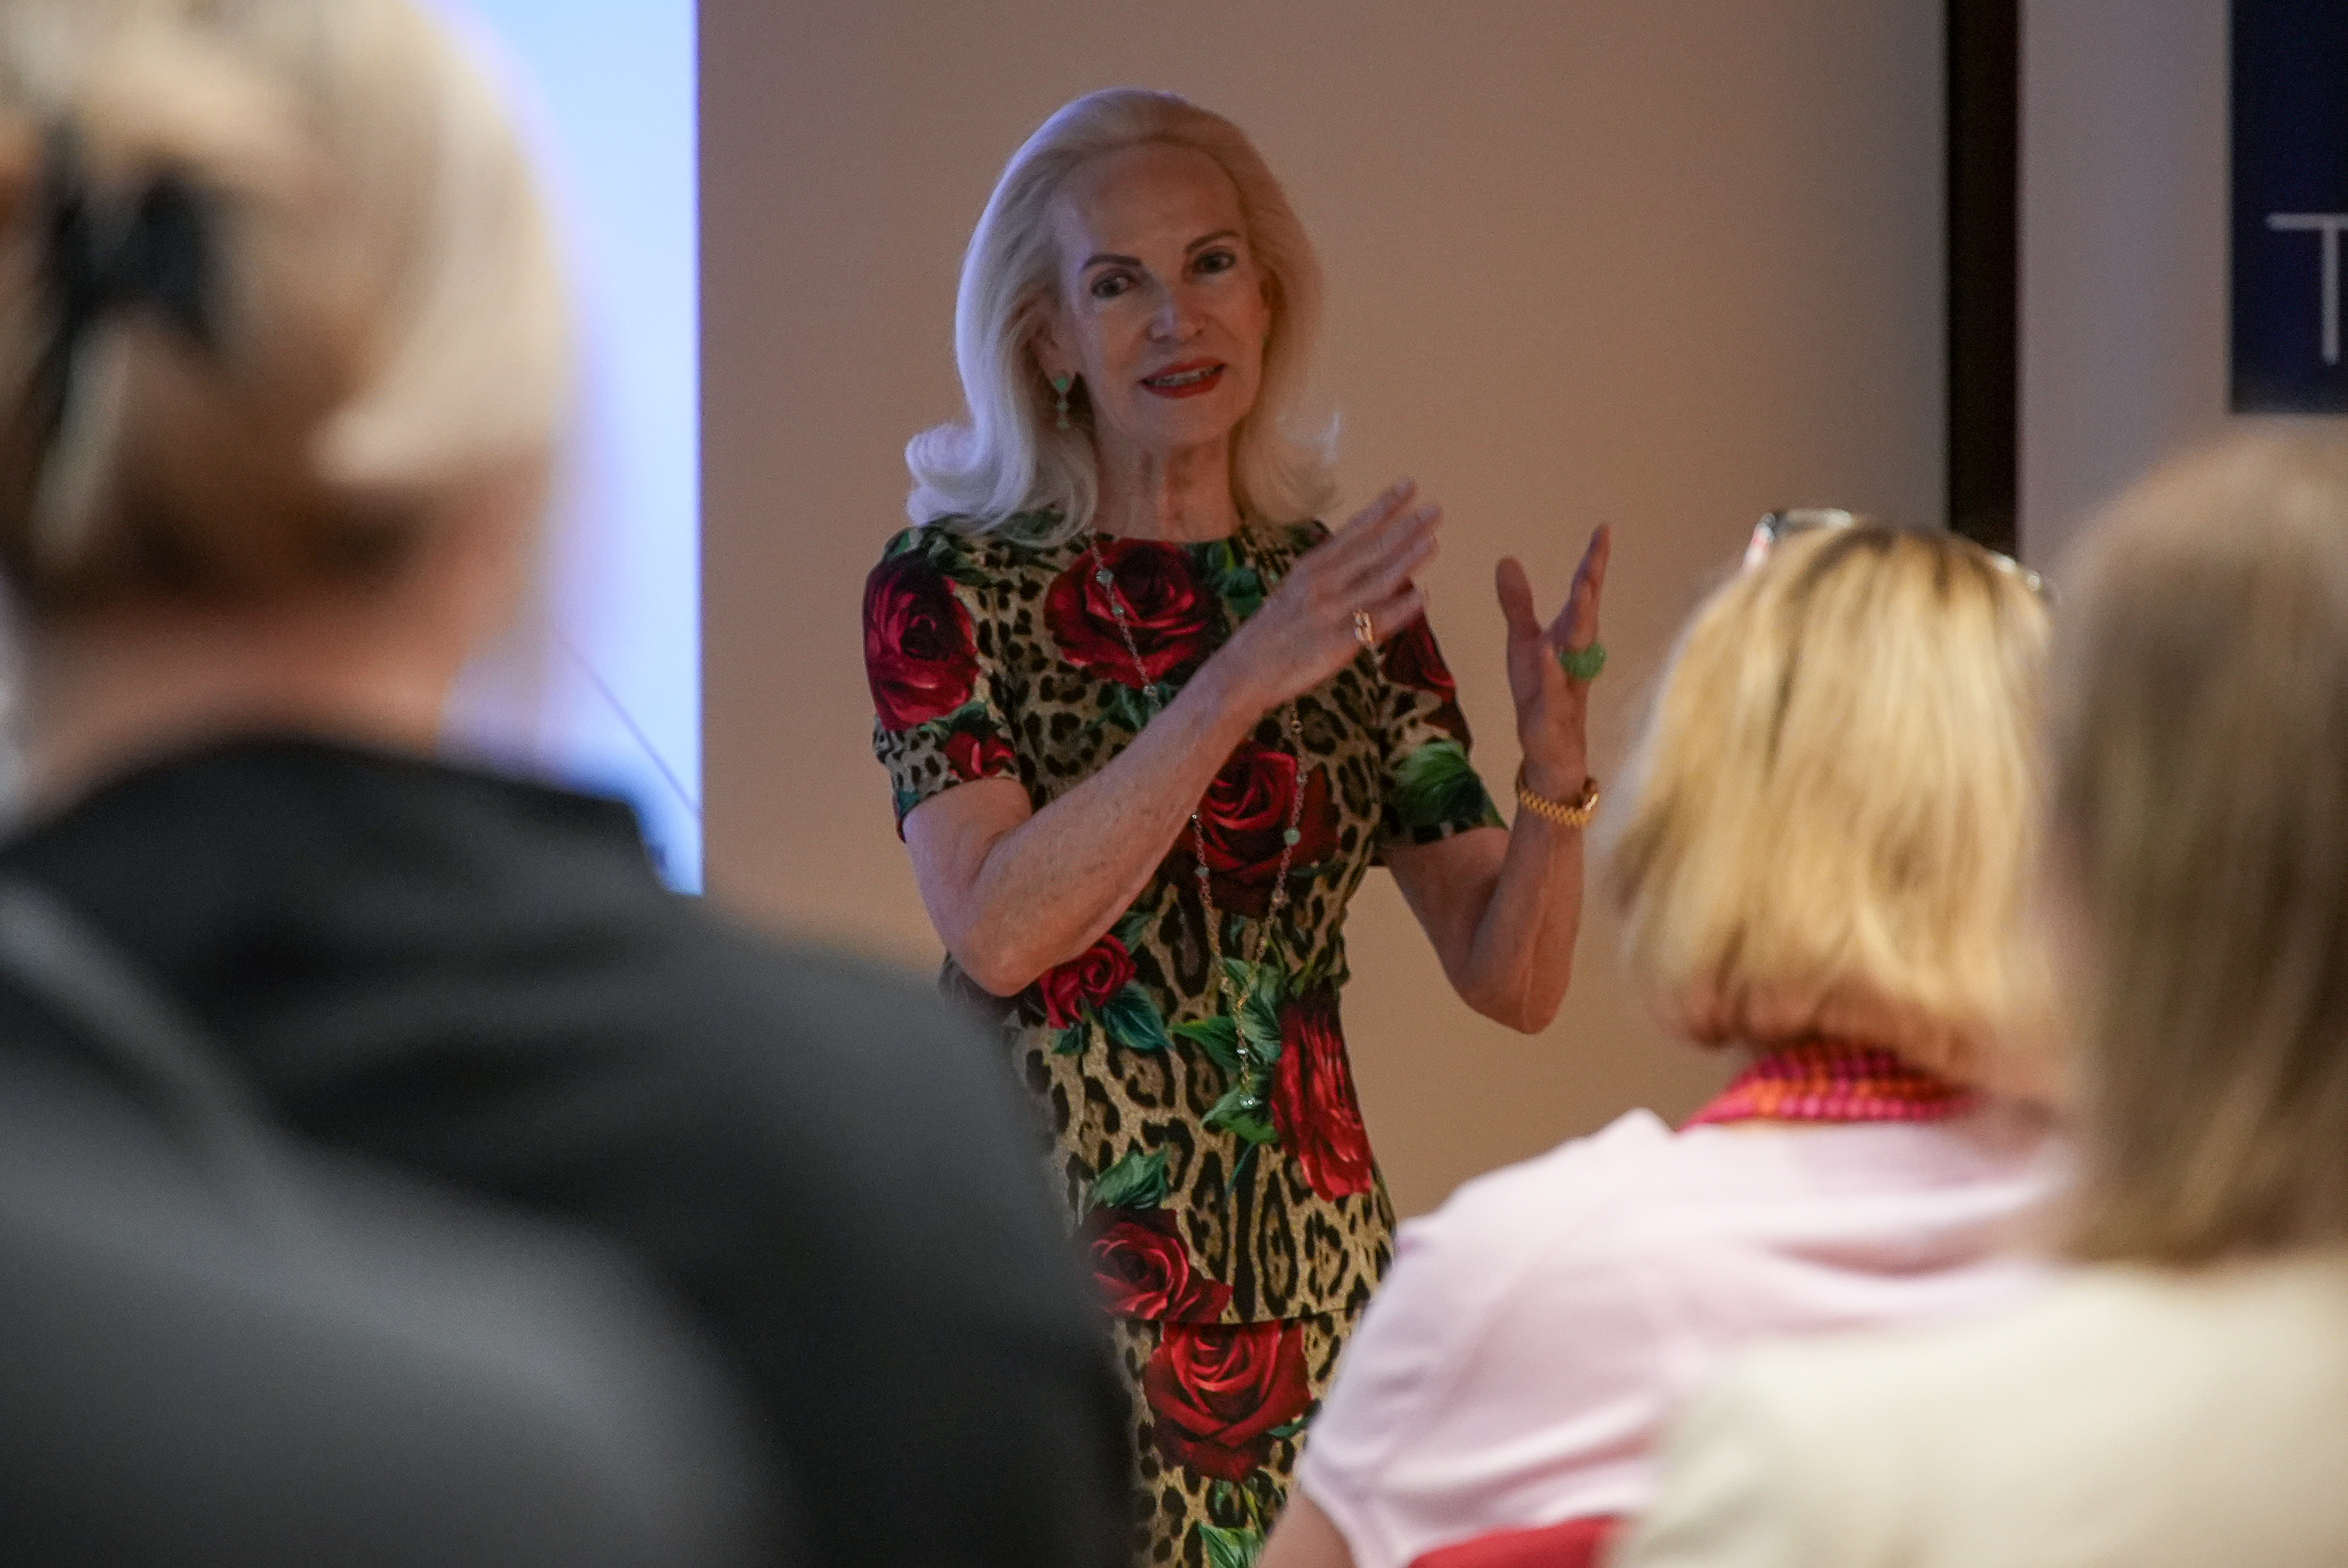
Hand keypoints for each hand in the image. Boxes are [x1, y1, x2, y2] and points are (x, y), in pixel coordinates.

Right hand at [1208, 477, 1440, 713]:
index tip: (1408, 486)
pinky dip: (1400, 609)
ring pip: (1377, 580)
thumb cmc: (1271, 635)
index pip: (1354, 530)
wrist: (1242, 672)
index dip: (1383, 507)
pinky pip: (1375, 622)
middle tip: (1434, 509)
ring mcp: (1330, 612)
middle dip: (1405, 527)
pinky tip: (1422, 596)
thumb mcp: (1296, 594)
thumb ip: (1331, 578)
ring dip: (1408, 559)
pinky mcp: (1337, 642)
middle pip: (1371, 550)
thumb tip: (1371, 567)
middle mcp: (1321, 584)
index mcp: (1310, 568)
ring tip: (1433, 541)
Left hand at [1496, 525, 1610, 799]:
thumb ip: (1518, 604)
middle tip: (1597, 552)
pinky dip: (1551, 671)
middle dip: (1591, 583)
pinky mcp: (1553, 712)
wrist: (1548, 751)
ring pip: (1579, 650)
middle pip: (1586, 615)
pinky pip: (1554, 689)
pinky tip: (1547, 652)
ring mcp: (1568, 684)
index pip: (1583, 594)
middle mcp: (1575, 656)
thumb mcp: (1523, 643)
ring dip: (1581, 620)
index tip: (1603, 529)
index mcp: (1570, 636)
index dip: (1593, 562)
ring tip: (1583, 588)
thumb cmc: (1541, 694)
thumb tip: (1507, 559)